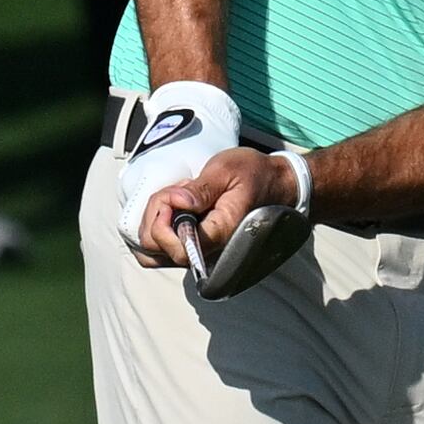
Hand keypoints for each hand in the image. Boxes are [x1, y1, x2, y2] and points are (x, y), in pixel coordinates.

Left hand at [143, 144, 301, 260]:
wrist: (271, 183)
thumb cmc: (252, 175)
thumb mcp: (227, 170)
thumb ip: (202, 189)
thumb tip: (177, 203)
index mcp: (219, 233)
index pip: (180, 249)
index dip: (163, 225)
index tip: (171, 196)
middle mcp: (207, 250)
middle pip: (158, 252)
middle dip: (154, 217)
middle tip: (173, 192)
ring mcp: (197, 250)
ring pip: (153, 253)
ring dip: (151, 222)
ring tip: (172, 199)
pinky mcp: (191, 246)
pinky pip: (158, 250)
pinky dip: (154, 229)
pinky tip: (168, 209)